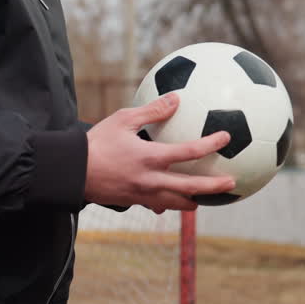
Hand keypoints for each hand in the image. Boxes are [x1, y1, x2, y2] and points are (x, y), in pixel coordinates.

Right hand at [84, 93, 235, 211]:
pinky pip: (159, 205)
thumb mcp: (123, 119)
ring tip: (208, 198)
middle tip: (232, 183)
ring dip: (195, 200)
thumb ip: (152, 111)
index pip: (189, 152)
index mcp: (150, 157)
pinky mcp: (135, 202)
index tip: (226, 138)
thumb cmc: (96, 142)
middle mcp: (151, 180)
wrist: (72, 171)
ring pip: (177, 203)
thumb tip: (176, 99)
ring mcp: (143, 194)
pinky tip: (177, 201)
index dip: (210, 145)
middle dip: (214, 188)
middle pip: (191, 188)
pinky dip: (171, 203)